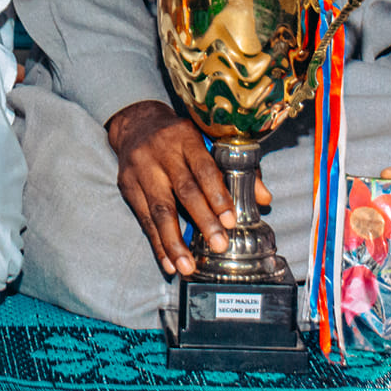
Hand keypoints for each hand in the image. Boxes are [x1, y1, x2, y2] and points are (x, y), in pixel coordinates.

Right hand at [106, 100, 271, 278]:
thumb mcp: (207, 141)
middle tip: (218, 245)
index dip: (218, 195)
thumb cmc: (179, 137)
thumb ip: (235, 167)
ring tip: (188, 266)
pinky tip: (169, 262)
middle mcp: (161, 152)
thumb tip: (263, 198)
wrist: (135, 124)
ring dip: (174, 241)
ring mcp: (141, 169)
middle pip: (184, 190)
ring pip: (159, 209)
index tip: (230, 220)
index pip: (204, 168)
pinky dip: (157, 243)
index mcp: (185, 137)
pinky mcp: (127, 185)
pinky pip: (143, 219)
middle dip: (202, 221)